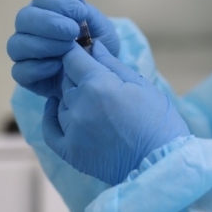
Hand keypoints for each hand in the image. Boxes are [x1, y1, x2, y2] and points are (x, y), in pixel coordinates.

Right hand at [7, 0, 120, 97]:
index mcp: (49, 11)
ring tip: (68, 49)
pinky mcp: (25, 75)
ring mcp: (24, 52)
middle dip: (48, 23)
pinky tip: (58, 66)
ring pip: (17, 44)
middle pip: (24, 18)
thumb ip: (89, 13)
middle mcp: (31, 28)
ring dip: (44, 44)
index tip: (81, 13)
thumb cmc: (99, 49)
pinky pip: (19, 70)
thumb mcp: (102, 30)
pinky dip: (38, 68)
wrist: (100, 80)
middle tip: (72, 32)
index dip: (59, 2)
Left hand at [43, 41, 189, 185]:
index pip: (73, 59)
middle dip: (78, 75)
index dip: (77, 52)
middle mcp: (79, 105)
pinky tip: (58, 109)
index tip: (83, 51)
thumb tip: (94, 46)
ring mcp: (72, 130)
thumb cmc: (158, 122)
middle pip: (66, 80)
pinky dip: (52, 116)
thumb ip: (113, 64)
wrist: (161, 165)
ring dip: (72, 97)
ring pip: (62, 102)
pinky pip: (50, 129)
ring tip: (93, 101)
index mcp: (98, 85)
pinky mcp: (70, 152)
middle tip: (95, 78)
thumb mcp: (141, 85)